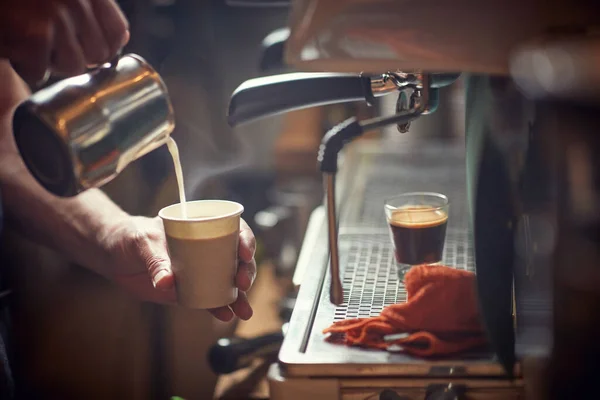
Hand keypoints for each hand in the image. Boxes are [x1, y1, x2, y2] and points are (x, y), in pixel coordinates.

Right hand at [0, 0, 128, 84]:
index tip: (87, 48)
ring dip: (51, 64)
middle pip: (98, 55)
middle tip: (51, 43)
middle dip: (76, 56)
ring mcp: (56, 18)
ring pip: (73, 67)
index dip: (105, 47)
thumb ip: (92, 11)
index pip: (117, 31)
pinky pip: (40, 73)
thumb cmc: (24, 0)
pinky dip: (25, 68)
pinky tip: (16, 47)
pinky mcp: (34, 36)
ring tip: (32, 44)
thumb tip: (120, 41)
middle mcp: (77, 1)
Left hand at [98, 215, 256, 320]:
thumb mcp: (142, 242)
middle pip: (237, 259)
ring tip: (244, 310)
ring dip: (240, 297)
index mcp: (202, 228)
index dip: (245, 240)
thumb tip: (167, 282)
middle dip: (246, 272)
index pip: (233, 230)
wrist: (114, 256)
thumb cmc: (130, 237)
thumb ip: (156, 261)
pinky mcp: (191, 290)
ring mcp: (201, 271)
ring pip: (228, 282)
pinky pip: (210, 300)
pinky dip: (219, 308)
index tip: (245, 253)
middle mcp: (208, 249)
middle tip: (242, 283)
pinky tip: (226, 315)